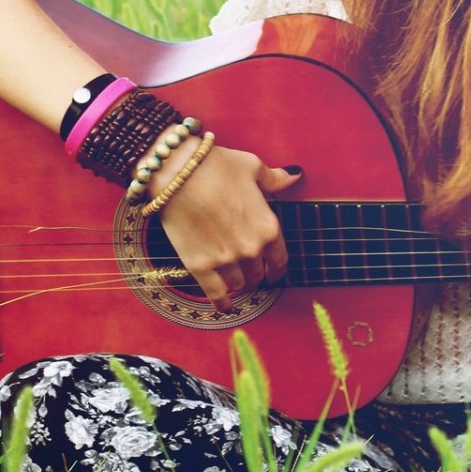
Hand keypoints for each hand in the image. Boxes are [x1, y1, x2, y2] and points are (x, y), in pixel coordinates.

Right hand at [151, 137, 300, 310]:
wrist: (177, 172)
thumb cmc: (216, 165)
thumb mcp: (252, 167)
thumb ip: (274, 179)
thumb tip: (293, 175)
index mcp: (268, 227)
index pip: (280, 259)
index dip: (276, 267)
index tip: (273, 271)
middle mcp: (251, 249)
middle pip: (258, 275)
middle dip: (255, 274)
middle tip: (249, 273)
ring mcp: (226, 260)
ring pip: (239, 285)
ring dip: (237, 284)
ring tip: (232, 281)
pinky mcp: (200, 266)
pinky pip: (216, 294)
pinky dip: (221, 303)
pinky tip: (223, 306)